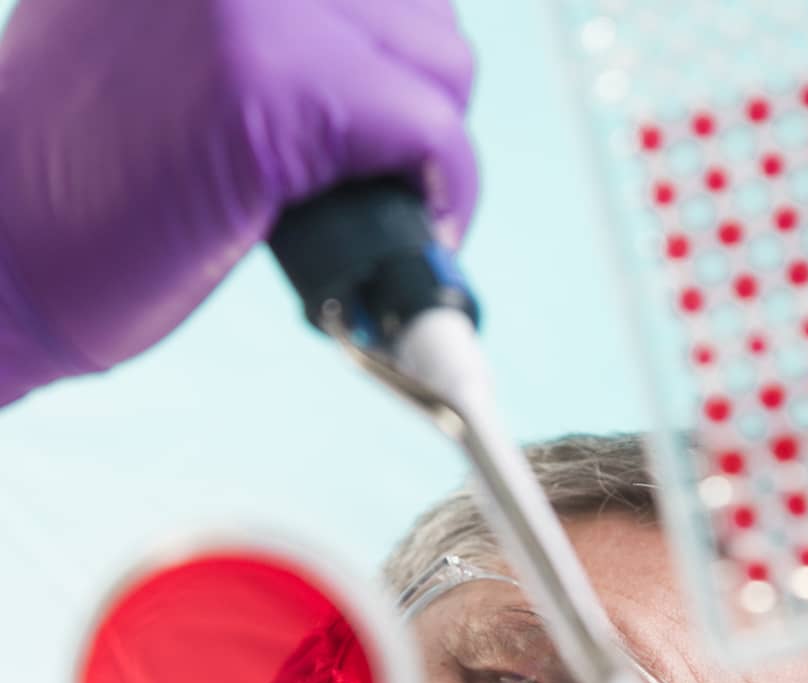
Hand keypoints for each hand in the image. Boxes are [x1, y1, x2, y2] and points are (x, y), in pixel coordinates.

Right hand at [0, 0, 476, 405]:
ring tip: (368, 208)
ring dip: (424, 152)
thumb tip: (371, 40)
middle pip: (422, 12)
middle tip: (370, 178)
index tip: (384, 114)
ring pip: (441, 66)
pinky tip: (401, 237)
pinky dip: (441, 197)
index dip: (391, 48)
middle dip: (411, 103)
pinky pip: (432, 135)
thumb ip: (254, 13)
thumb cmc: (68, 166)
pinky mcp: (277, 88)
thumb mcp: (154, 30)